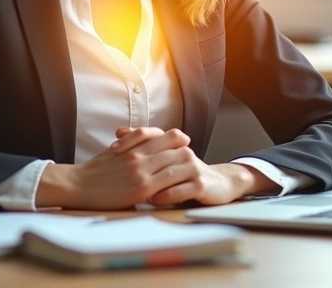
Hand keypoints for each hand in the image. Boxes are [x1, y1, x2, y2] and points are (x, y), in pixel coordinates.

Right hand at [35, 127, 195, 209]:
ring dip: (186, 170)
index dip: (179, 139)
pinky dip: (178, 185)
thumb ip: (132, 146)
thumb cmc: (95, 170)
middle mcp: (141, 155)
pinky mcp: (142, 188)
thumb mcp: (115, 150)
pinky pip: (169, 184)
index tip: (184, 144)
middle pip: (176, 148)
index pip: (167, 136)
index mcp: (135, 145)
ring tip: (191, 176)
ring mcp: (143, 171)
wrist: (77, 185)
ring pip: (176, 164)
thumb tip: (145, 144)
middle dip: (187, 154)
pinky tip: (181, 189)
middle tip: (193, 161)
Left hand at [112, 128, 280, 206]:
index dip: (130, 140)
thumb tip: (119, 131)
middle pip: (157, 154)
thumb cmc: (185, 174)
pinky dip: (165, 195)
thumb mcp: (164, 158)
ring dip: (150, 182)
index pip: (150, 136)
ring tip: (132, 190)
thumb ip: (144, 145)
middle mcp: (183, 153)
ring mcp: (192, 168)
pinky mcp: (201, 184)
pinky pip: (180, 190)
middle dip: (135, 162)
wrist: (219, 184)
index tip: (112, 149)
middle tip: (115, 172)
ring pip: (168, 173)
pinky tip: (151, 200)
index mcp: (173, 144)